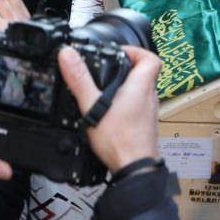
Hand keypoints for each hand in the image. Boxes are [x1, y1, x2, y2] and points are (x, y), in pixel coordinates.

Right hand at [58, 44, 161, 172]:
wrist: (133, 168)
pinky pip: (137, 107)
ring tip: (104, 92)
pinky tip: (109, 114)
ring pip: (140, 92)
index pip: (151, 58)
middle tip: (106, 71)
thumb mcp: (93, 106)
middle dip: (125, 69)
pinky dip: (125, 105)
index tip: (118, 53)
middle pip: (144, 74)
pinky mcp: (144, 126)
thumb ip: (80, 79)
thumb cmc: (120, 140)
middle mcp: (149, 98)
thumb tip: (68, 55)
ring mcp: (148, 113)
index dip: (135, 51)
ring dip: (125, 88)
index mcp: (141, 86)